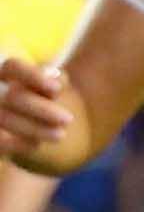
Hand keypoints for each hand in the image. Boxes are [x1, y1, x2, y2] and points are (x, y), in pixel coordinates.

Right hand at [0, 55, 75, 169]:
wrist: (4, 131)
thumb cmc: (30, 105)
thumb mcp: (42, 91)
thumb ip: (51, 81)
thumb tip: (56, 76)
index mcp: (0, 74)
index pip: (13, 67)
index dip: (33, 76)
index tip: (57, 89)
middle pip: (13, 96)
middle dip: (42, 109)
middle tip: (69, 119)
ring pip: (5, 118)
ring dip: (36, 129)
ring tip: (60, 135)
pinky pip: (1, 141)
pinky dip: (21, 143)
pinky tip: (35, 144)